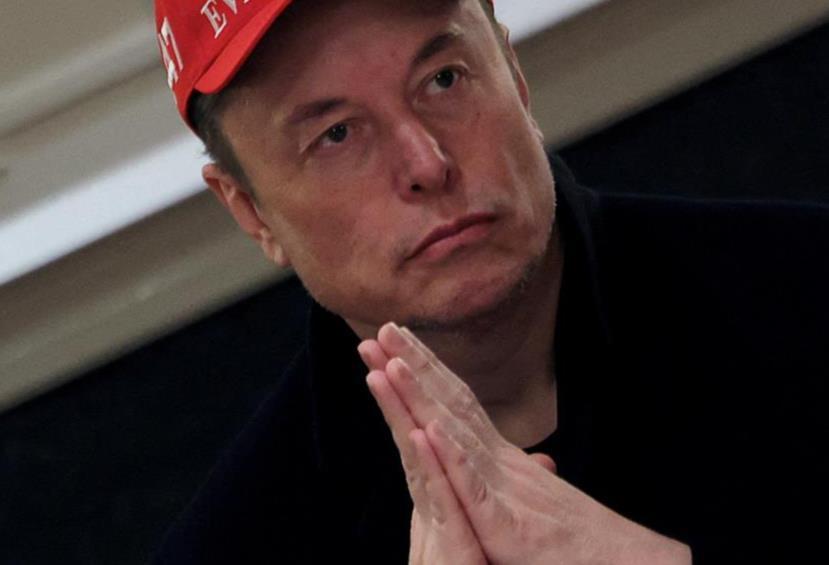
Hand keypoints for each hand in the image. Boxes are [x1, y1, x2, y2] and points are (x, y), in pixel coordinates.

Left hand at [360, 323, 691, 564]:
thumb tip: (536, 459)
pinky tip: (433, 431)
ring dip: (425, 397)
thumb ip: (522, 476)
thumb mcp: (536, 498)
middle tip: (383, 329)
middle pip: (450, 404)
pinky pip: (478, 489)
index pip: (457, 403)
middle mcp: (498, 461)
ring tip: (395, 363)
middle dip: (414, 366)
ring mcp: (502, 488)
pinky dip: (457, 459)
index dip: (426, 371)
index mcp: (498, 457)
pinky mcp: (507, 524)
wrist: (619, 563)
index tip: (397, 342)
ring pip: (457, 434)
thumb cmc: (575, 536)